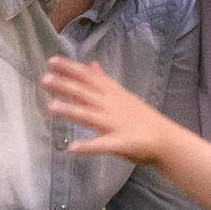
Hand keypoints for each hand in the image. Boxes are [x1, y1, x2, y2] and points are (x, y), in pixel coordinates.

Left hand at [42, 53, 164, 163]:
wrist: (166, 140)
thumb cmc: (141, 118)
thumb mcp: (122, 95)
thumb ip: (104, 82)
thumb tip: (91, 65)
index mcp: (112, 94)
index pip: (88, 77)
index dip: (70, 68)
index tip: (51, 61)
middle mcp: (111, 106)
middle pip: (85, 93)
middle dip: (65, 86)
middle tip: (44, 79)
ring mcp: (115, 124)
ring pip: (89, 116)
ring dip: (70, 111)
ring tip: (50, 108)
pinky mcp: (120, 143)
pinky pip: (102, 145)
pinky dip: (88, 147)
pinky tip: (73, 148)